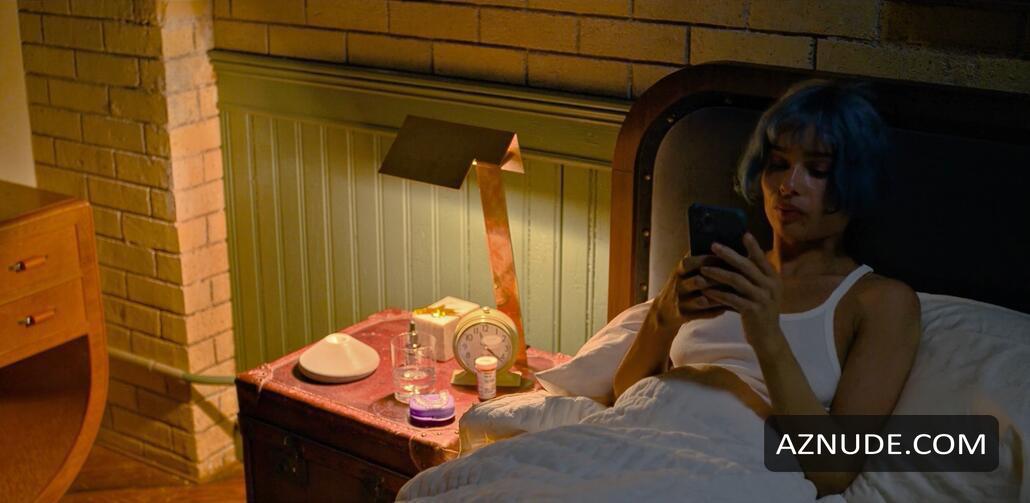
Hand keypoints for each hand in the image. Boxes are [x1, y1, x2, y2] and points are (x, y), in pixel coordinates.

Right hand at [652, 252, 726, 330]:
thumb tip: (723, 247)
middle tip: (736, 278)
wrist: (663, 311)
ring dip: (718, 297)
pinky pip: (703, 314)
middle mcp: (678, 285)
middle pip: (698, 281)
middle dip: (717, 280)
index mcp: (679, 271)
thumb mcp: (684, 271)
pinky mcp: (683, 315)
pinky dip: (716, 311)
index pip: (693, 262)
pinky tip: (727, 307)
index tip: (728, 259)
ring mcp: (680, 301)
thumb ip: (698, 260)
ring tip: (733, 294)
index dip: (711, 260)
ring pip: (702, 300)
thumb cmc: (681, 286)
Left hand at [699, 233, 783, 348]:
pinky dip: (717, 293)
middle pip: (746, 266)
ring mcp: (762, 298)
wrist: (768, 337)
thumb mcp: (762, 291)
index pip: (761, 259)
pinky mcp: (752, 310)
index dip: (753, 246)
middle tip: (713, 245)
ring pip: (736, 281)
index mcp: (773, 279)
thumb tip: (736, 256)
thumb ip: (753, 276)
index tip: (743, 234)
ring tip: (703, 268)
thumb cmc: (760, 310)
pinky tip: (706, 290)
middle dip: (728, 254)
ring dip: (718, 273)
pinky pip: (731, 298)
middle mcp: (770, 286)